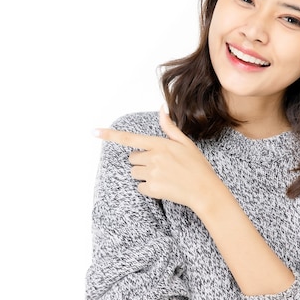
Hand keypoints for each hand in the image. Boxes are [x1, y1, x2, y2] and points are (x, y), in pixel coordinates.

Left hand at [94, 106, 222, 210]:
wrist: (205, 191)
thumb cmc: (197, 166)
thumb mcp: (185, 143)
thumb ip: (169, 128)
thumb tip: (161, 109)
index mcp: (159, 144)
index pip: (129, 138)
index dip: (109, 135)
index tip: (94, 132)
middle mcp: (153, 157)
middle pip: (132, 159)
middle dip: (141, 162)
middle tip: (160, 166)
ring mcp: (152, 173)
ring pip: (134, 173)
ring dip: (143, 175)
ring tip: (163, 176)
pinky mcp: (152, 188)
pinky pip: (140, 187)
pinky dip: (148, 188)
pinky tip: (163, 187)